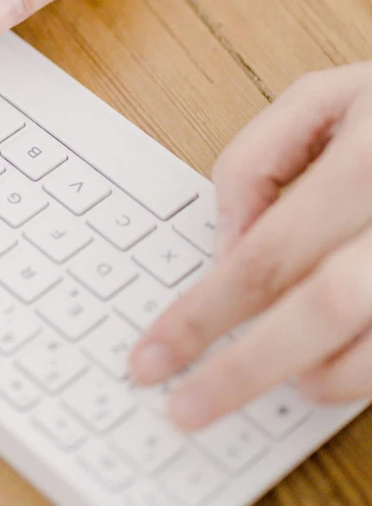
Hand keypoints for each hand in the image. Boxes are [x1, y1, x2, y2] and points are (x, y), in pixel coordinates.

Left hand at [131, 64, 371, 427]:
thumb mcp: (330, 98)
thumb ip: (260, 160)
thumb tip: (225, 247)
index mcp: (371, 157)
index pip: (267, 253)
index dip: (202, 314)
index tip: (155, 355)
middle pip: (322, 308)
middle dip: (244, 369)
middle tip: (187, 407)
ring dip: (318, 379)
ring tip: (283, 374)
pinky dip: (362, 375)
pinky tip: (334, 365)